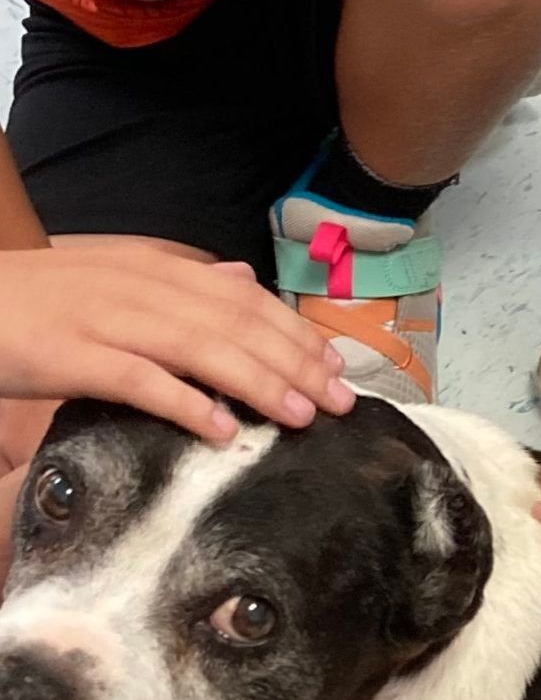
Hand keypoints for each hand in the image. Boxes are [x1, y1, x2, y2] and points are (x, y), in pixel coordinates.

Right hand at [0, 247, 353, 438]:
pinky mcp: (70, 355)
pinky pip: (138, 380)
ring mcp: (104, 319)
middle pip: (234, 324)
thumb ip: (182, 283)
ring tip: (299, 417)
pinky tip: (221, 430)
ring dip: (257, 383)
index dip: (294, 334)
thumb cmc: (43, 301)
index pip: (243, 298)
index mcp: (155, 268)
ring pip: (198, 349)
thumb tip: (243, 280)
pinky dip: (184, 403)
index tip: (335, 369)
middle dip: (294, 363)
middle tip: (339, 403)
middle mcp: (138, 287)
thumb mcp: (118, 279)